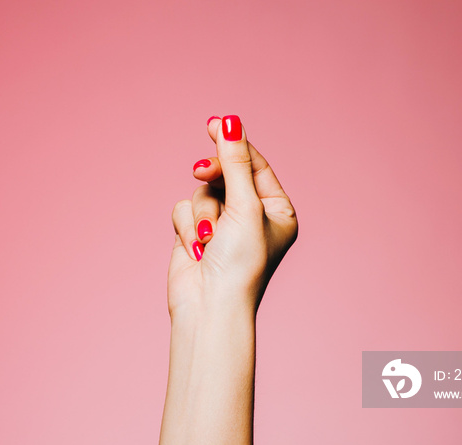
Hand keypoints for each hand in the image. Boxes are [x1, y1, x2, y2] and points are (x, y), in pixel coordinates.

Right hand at [168, 115, 297, 319]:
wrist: (209, 306)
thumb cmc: (240, 262)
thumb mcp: (244, 206)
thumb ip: (235, 162)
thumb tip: (230, 121)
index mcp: (277, 211)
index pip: (255, 165)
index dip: (234, 144)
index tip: (214, 124)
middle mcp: (251, 216)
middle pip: (226, 174)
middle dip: (214, 179)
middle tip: (201, 171)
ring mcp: (223, 226)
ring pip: (202, 193)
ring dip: (202, 214)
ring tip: (209, 240)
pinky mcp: (196, 234)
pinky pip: (184, 210)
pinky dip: (188, 228)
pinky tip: (197, 250)